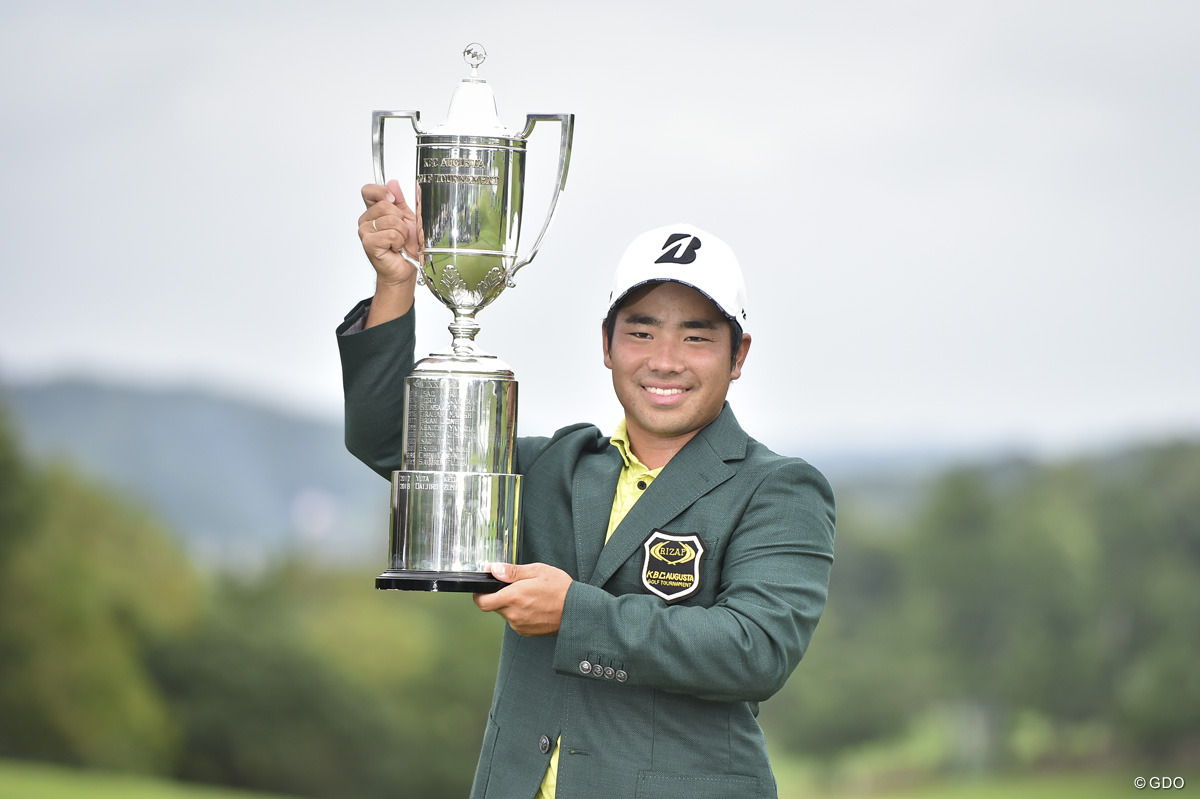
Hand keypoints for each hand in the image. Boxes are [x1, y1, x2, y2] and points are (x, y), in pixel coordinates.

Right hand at [357, 180, 421, 325]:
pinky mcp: (368, 243)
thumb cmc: (406, 246)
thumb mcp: (408, 218)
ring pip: (390, 220)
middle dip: (401, 219)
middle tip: (400, 232)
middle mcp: (366, 220)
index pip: (368, 191)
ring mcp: (365, 231)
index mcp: (374, 211)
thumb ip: (400, 200)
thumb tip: (393, 183)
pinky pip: (390, 234)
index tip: (393, 200)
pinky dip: (398, 241)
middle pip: (385, 205)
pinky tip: (394, 248)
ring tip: (398, 241)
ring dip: (401, 233)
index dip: (382, 192)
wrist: (406, 267)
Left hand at [474, 562, 571, 636]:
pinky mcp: (526, 632)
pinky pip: (515, 621)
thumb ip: (512, 571)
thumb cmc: (560, 589)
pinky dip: (519, 613)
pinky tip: (534, 606)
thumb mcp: (537, 571)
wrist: (577, 611)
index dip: (479, 594)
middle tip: (514, 587)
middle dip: (498, 596)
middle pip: (493, 606)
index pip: (482, 602)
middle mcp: (514, 614)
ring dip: (510, 605)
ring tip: (529, 596)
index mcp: (514, 597)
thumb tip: (493, 569)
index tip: (483, 587)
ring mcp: (519, 625)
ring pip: (505, 613)